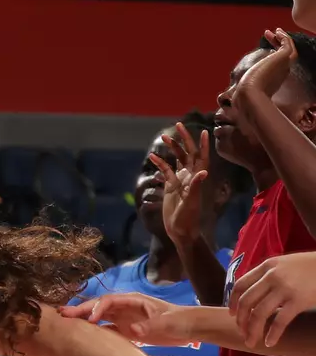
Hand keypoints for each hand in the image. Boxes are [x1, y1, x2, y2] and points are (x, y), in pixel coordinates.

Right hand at [61, 291, 189, 343]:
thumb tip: (133, 330)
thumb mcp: (167, 323)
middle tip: (63, 315)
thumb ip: (150, 326)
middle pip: (99, 306)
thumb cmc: (179, 321)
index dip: (97, 308)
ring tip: (66, 323)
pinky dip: (94, 331)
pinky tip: (83, 336)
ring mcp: (124, 317)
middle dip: (81, 310)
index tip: (90, 319)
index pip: (109, 301)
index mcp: (132, 300)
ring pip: (99, 316)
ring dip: (84, 319)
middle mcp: (124, 307)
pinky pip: (106, 328)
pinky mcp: (126, 329)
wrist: (190, 328)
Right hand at [151, 125, 211, 243]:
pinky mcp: (171, 186)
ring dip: (172, 148)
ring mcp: (180, 180)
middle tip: (178, 125)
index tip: (204, 131)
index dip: (203, 145)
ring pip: (177, 159)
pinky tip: (152, 157)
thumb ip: (196, 187)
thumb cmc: (188, 218)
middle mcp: (190, 176)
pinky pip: (165, 170)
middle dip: (184, 139)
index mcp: (197, 178)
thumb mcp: (192, 202)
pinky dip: (159, 163)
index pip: (202, 158)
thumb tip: (202, 172)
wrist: (180, 230)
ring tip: (163, 137)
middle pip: (188, 154)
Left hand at [230, 252, 315, 346]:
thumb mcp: (284, 264)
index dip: (233, 301)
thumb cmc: (309, 266)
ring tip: (251, 341)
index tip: (232, 314)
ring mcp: (284, 289)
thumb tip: (256, 291)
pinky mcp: (298, 301)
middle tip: (241, 332)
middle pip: (247, 301)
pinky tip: (269, 343)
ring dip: (252, 330)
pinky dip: (272, 334)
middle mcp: (270, 277)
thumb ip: (269, 274)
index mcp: (265, 267)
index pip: (241, 285)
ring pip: (259, 313)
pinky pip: (279, 321)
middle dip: (241, 320)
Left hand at [242, 29, 297, 98]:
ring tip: (275, 31)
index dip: (273, 55)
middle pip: (285, 56)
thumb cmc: (244, 94)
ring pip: (289, 50)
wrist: (250, 94)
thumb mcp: (240, 88)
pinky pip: (288, 45)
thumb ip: (237, 88)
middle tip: (271, 35)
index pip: (276, 65)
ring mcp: (283, 65)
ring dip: (283, 40)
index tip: (266, 47)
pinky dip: (285, 38)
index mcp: (273, 79)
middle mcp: (281, 72)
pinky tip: (277, 31)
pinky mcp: (283, 58)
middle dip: (278, 45)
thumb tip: (223, 96)